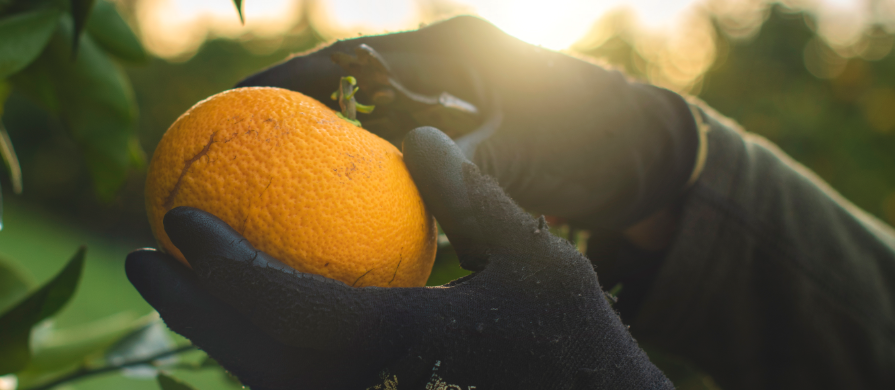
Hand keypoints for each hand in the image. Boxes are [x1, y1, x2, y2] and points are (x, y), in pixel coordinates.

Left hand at [125, 128, 670, 388]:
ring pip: (262, 386)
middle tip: (142, 260)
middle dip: (184, 307)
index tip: (178, 219)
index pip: (276, 303)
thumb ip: (473, 202)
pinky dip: (257, 365)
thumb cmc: (577, 345)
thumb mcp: (540, 260)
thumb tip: (414, 139)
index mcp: (394, 343)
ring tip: (181, 292)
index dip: (216, 263)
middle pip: (244, 354)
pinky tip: (247, 331)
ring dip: (211, 338)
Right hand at [237, 16, 699, 229]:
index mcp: (457, 47)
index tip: (239, 98)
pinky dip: (380, 174)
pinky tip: (347, 208)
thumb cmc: (600, 141)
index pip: (354, 56)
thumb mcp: (525, 151)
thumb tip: (397, 181)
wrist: (655, 156)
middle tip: (241, 147)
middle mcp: (449, 66)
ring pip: (376, 122)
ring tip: (276, 179)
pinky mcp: (469, 133)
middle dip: (300, 112)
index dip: (292, 75)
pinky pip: (408, 152)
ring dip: (336, 147)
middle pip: (352, 85)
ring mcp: (456, 99)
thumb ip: (460, 162)